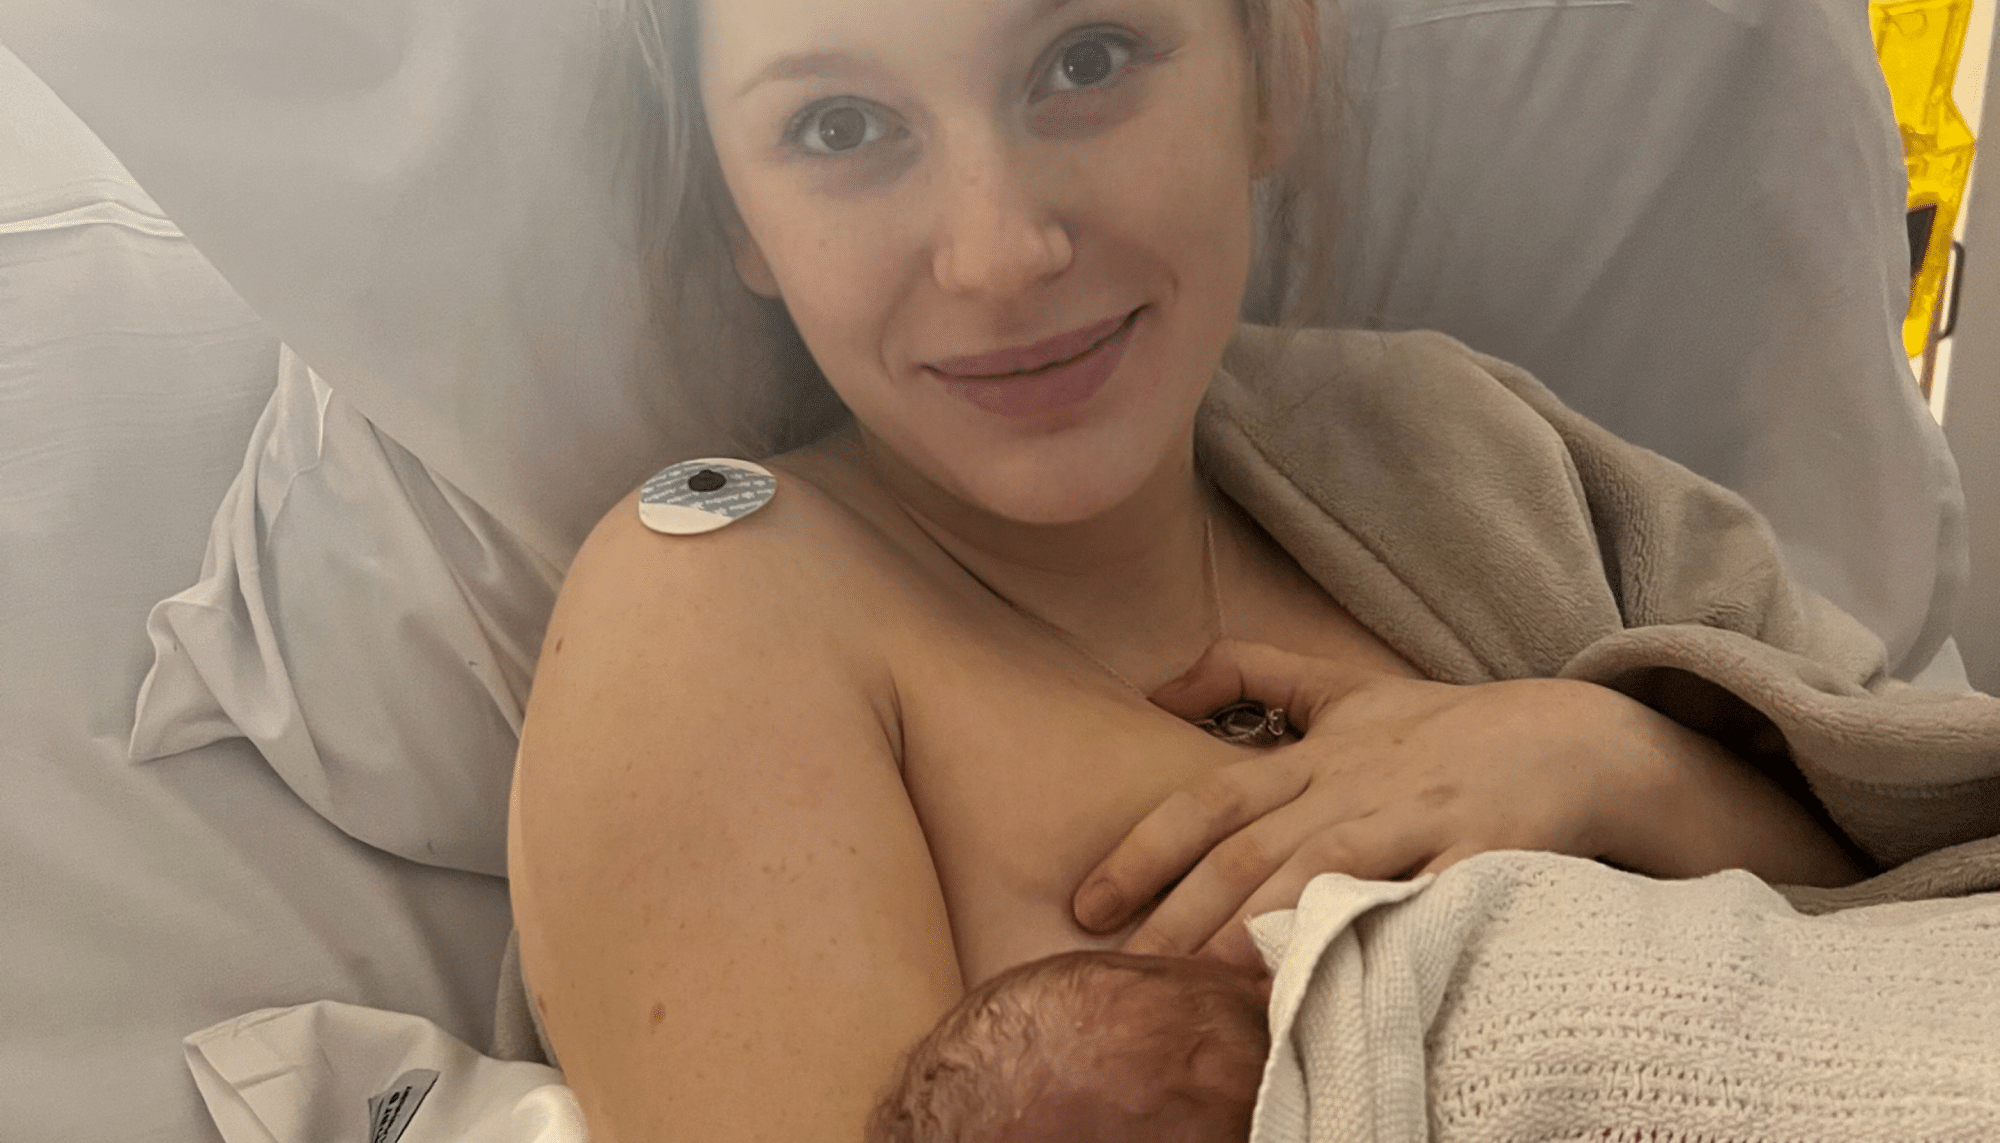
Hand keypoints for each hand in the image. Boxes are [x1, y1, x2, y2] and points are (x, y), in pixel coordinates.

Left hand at [1072, 640, 1642, 967]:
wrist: (1574, 739)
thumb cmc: (1443, 725)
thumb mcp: (1341, 685)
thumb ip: (1247, 674)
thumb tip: (1155, 690)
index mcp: (1314, 754)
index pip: (1208, 801)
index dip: (1143, 851)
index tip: (1088, 904)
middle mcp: (1354, 786)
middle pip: (1249, 851)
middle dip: (1179, 916)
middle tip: (1124, 976)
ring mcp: (1416, 821)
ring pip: (1318, 874)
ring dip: (1255, 929)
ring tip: (1199, 988)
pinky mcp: (1478, 856)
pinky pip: (1415, 902)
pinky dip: (1369, 932)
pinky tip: (1325, 974)